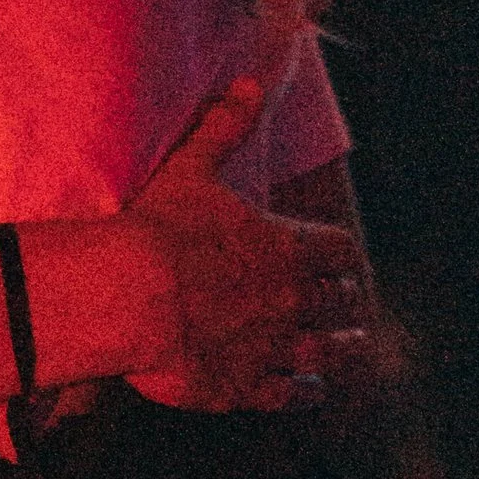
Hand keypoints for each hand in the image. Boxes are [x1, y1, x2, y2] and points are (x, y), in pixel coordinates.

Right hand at [121, 84, 369, 411]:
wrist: (129, 297)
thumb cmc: (158, 230)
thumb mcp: (191, 168)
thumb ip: (224, 129)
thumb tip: (249, 84)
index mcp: (287, 247)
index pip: (339, 250)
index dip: (342, 254)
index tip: (342, 258)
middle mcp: (291, 300)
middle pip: (337, 302)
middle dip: (342, 301)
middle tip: (345, 303)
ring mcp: (272, 346)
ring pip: (325, 352)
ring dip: (341, 349)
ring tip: (350, 348)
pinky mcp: (245, 386)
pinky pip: (290, 394)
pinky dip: (305, 392)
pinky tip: (312, 392)